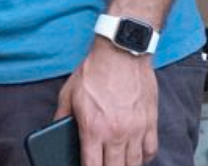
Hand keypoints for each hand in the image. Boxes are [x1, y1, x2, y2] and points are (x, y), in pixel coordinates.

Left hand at [55, 40, 158, 165]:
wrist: (121, 53)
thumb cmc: (94, 71)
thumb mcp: (68, 93)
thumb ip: (61, 116)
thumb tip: (56, 130)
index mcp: (93, 128)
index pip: (92, 165)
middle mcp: (116, 133)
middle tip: (101, 164)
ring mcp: (136, 130)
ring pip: (134, 164)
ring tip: (116, 163)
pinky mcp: (150, 123)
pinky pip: (150, 150)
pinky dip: (143, 157)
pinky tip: (135, 156)